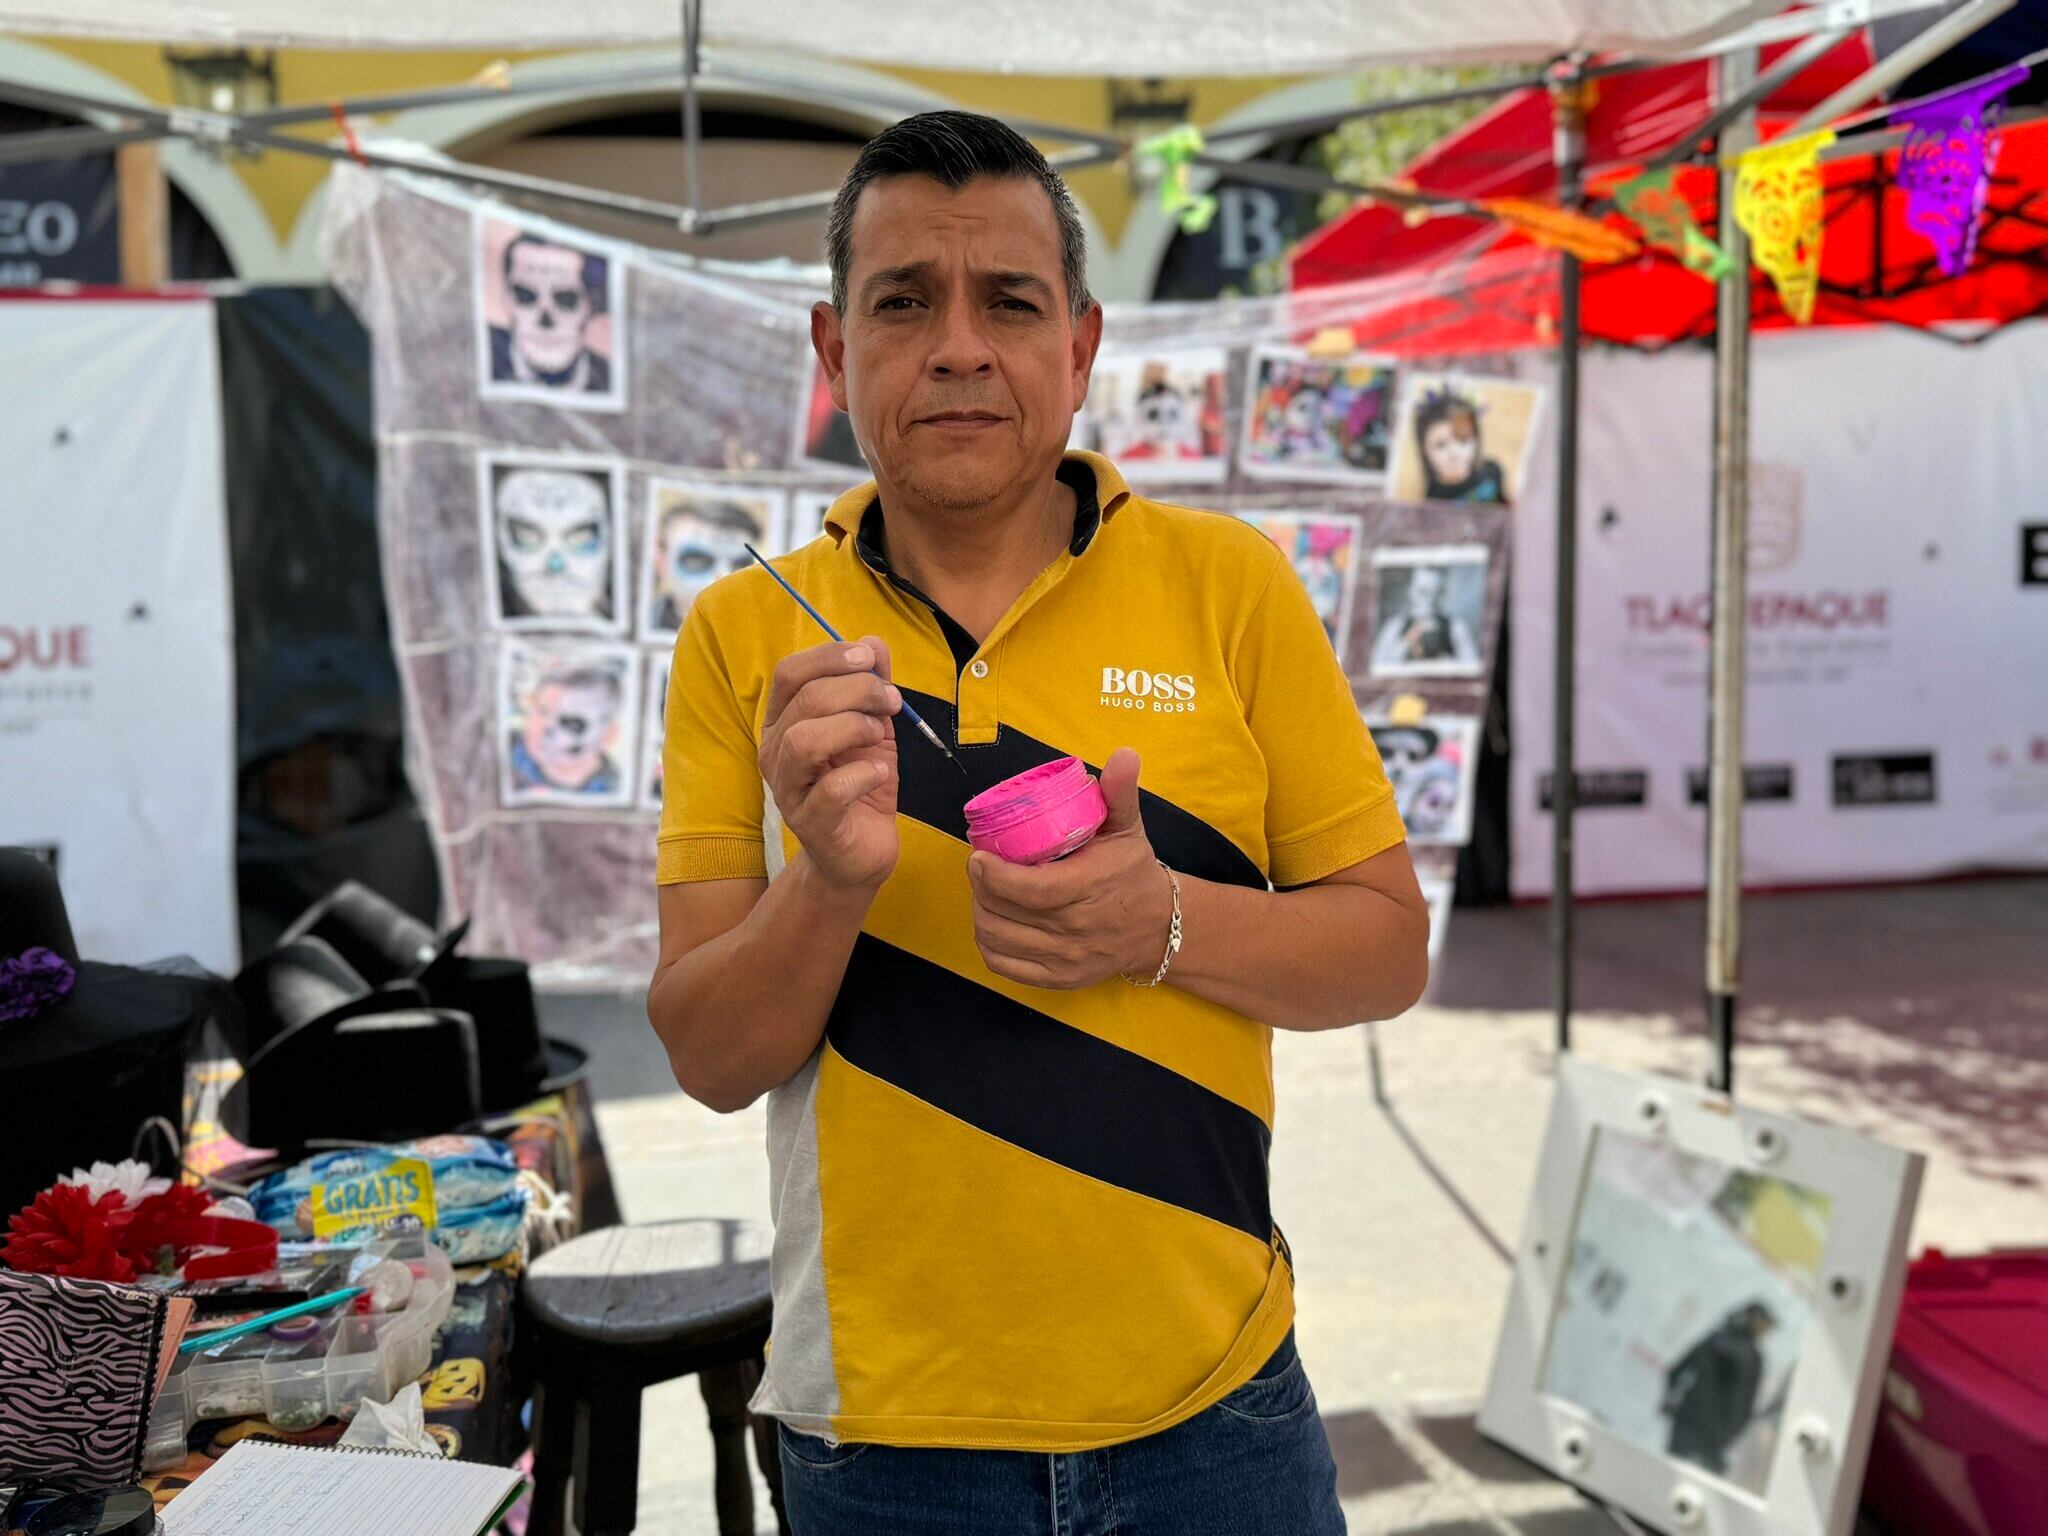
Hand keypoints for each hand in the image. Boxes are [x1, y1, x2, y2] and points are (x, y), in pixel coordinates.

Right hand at [759, 637, 900, 894]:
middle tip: (891, 701)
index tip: (870, 658)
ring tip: (878, 736)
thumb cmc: (861, 784)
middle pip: (805, 700)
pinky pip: (830, 790)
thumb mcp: (872, 726)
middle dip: (857, 690)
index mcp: (784, 721)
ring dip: (852, 727)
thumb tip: (873, 642)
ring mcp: (789, 789)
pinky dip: (863, 774)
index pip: (790, 673)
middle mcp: (776, 751)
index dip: (829, 657)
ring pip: (805, 741)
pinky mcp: (812, 823)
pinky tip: (880, 773)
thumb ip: (871, 684)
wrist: (862, 850)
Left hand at [966, 748, 1172, 989]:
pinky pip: (1005, 966)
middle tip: (979, 866)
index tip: (978, 856)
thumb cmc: (1133, 871)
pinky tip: (993, 922)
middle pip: (1004, 913)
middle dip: (980, 887)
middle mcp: (1076, 930)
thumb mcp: (1128, 828)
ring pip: (997, 939)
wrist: (1158, 927)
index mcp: (1090, 887)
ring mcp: (1065, 959)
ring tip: (984, 891)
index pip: (1032, 889)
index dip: (995, 875)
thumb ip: (1120, 792)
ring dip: (981, 912)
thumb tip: (1124, 754)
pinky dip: (988, 944)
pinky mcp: (1058, 979)